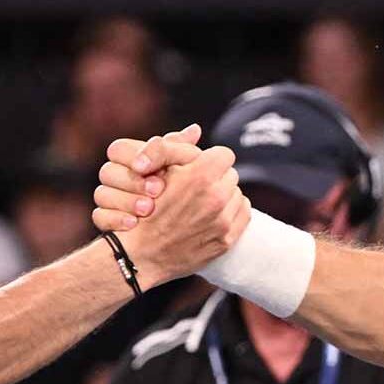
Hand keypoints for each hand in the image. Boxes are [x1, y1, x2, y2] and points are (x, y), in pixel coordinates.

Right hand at [92, 126, 204, 232]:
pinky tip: (133, 224)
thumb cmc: (190, 190)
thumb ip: (183, 149)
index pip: (118, 149)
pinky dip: (115, 219)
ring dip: (125, 200)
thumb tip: (195, 129)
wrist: (189, 229)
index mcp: (134, 159)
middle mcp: (119, 178)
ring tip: (149, 209)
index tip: (152, 169)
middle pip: (107, 171)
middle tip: (157, 191)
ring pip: (101, 194)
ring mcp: (111, 201)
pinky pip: (99, 217)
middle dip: (132, 181)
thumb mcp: (189, 167)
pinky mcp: (109, 222)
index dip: (132, 157)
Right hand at [116, 145, 249, 288]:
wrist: (140, 254)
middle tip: (197, 187)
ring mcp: (223, 222)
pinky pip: (243, 214)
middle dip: (216, 178)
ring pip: (236, 194)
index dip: (210, 159)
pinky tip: (213, 216)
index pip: (224, 154)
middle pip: (230, 174)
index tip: (199, 168)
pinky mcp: (227, 240)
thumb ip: (176, 148)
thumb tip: (196, 129)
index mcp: (200, 176)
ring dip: (224, 196)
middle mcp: (216, 198)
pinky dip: (231, 212)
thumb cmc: (144, 210)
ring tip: (203, 203)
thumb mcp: (155, 172)